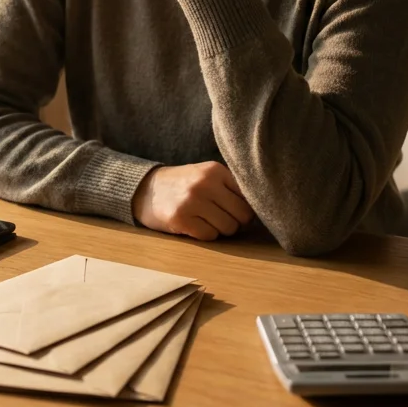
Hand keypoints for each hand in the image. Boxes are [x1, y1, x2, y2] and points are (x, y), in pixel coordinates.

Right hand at [132, 162, 254, 240]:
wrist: (144, 190)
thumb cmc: (182, 185)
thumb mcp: (205, 175)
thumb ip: (230, 186)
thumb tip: (262, 207)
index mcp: (215, 170)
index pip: (248, 196)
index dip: (245, 208)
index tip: (235, 210)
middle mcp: (205, 183)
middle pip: (242, 215)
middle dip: (236, 222)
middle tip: (222, 219)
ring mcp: (192, 201)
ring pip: (228, 228)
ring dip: (221, 230)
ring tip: (207, 221)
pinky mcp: (181, 219)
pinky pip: (210, 236)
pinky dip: (206, 235)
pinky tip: (194, 226)